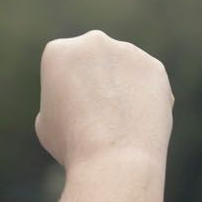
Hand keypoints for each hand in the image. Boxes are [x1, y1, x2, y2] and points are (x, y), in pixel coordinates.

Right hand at [35, 31, 171, 169]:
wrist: (114, 160)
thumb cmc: (74, 148)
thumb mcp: (46, 123)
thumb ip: (60, 100)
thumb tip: (73, 99)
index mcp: (58, 52)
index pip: (66, 67)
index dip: (70, 94)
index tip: (76, 115)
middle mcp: (92, 42)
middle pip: (96, 62)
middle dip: (99, 83)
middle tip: (103, 116)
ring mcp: (127, 51)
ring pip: (125, 70)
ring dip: (124, 89)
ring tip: (123, 122)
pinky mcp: (155, 67)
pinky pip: (149, 82)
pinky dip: (147, 99)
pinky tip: (141, 121)